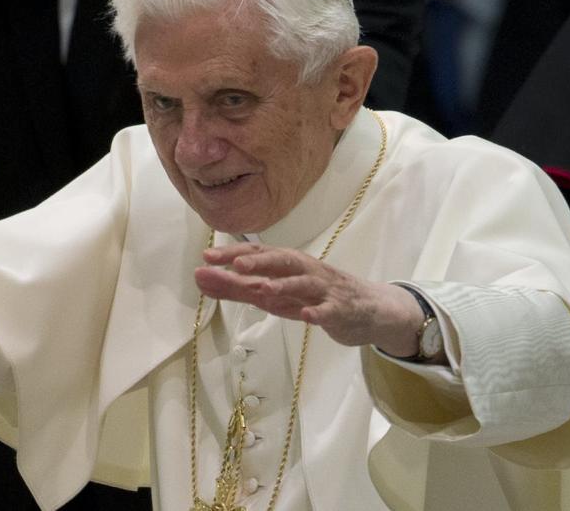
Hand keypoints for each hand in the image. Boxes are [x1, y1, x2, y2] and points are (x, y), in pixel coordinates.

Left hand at [195, 242, 423, 353]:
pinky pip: (330, 310)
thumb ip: (238, 287)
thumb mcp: (274, 293)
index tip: (206, 257)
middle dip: (259, 261)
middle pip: (281, 261)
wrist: (368, 310)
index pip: (258, 254)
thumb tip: (201, 278)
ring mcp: (324, 289)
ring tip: (264, 289)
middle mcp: (305, 271)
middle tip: (235, 265)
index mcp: (287, 264)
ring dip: (284, 285)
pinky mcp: (341, 310)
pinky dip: (319, 312)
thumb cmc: (313, 297)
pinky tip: (308, 316)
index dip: (233, 255)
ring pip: (304, 283)